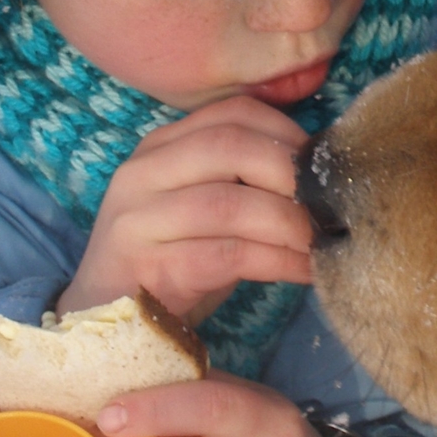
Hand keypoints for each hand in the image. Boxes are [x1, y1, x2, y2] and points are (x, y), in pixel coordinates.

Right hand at [58, 96, 312, 321]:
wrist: (107, 322)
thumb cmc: (173, 259)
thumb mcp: (205, 207)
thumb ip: (243, 178)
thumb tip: (322, 172)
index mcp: (162, 146)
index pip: (232, 113)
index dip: (287, 132)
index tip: (324, 165)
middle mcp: (143, 172)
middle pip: (230, 147)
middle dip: (291, 174)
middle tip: (329, 204)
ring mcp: (138, 219)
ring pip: (229, 204)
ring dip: (289, 223)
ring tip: (322, 241)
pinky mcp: (146, 268)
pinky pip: (226, 256)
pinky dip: (276, 261)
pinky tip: (305, 271)